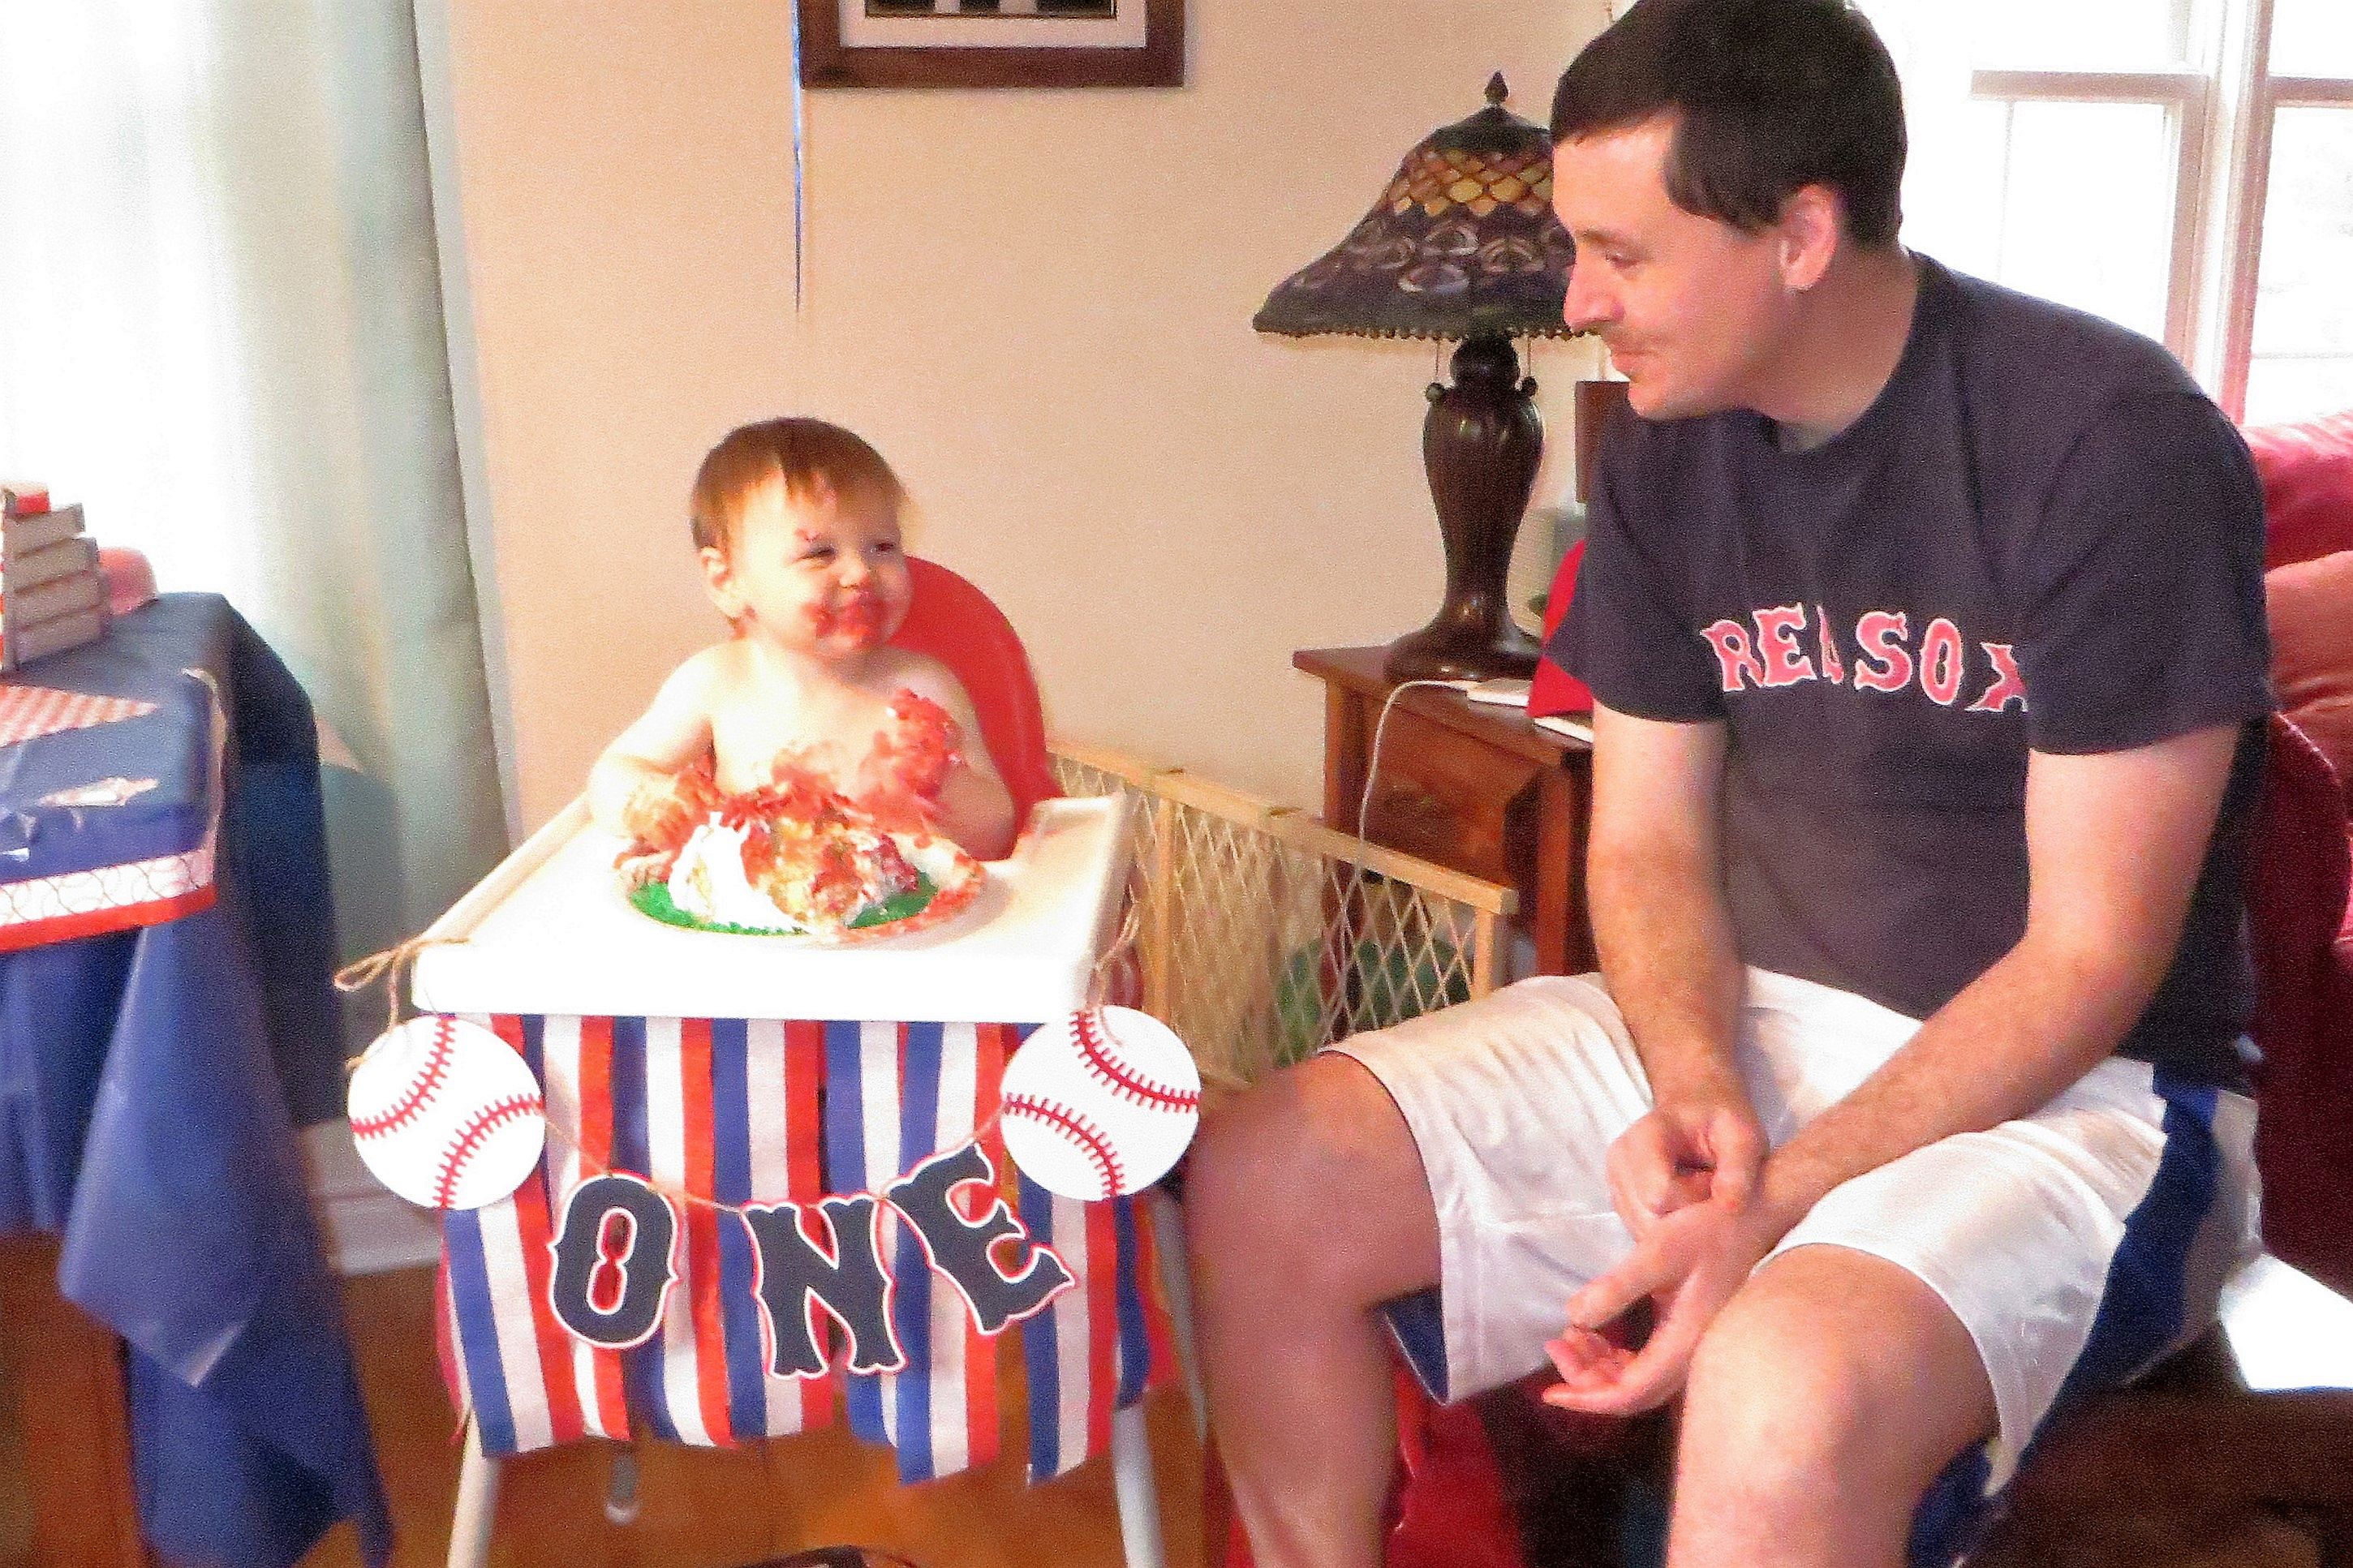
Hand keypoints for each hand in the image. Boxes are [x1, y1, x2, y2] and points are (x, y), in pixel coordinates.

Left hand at [1541, 1191, 1787, 1416]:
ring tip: (1570, 1336)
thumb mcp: (1658, 1252)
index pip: (1630, 1393)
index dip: (1587, 1398)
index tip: (1549, 1393)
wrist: (1754, 1218)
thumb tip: (1573, 1318)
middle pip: (1632, 1391)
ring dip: (1600, 1366)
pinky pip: (1648, 1360)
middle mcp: (1690, 1353)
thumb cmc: (1711, 1231)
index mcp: (1684, 1343)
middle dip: (1586, 1378)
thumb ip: (1617, 1287)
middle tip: (1555, 1345)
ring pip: (1639, 1377)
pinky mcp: (1689, 1330)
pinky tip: (1597, 1333)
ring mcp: (1691, 1344)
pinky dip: (1617, 1354)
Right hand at [1606, 1092, 1764, 1237]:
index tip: (1714, 1180)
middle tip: (1709, 1191)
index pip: (1659, 1195)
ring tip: (1698, 1196)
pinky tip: (1686, 1206)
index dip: (1695, 1199)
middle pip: (1651, 1219)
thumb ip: (1738, 1168)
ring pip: (1647, 1231)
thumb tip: (1729, 1206)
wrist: (1697, 1111)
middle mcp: (1620, 1165)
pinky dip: (1670, 1230)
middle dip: (1687, 1217)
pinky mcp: (1622, 1205)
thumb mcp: (1741, 1135)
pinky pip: (1645, 1233)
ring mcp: (1617, 1187)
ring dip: (1679, 1225)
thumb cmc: (1719, 1122)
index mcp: (1644, 1139)